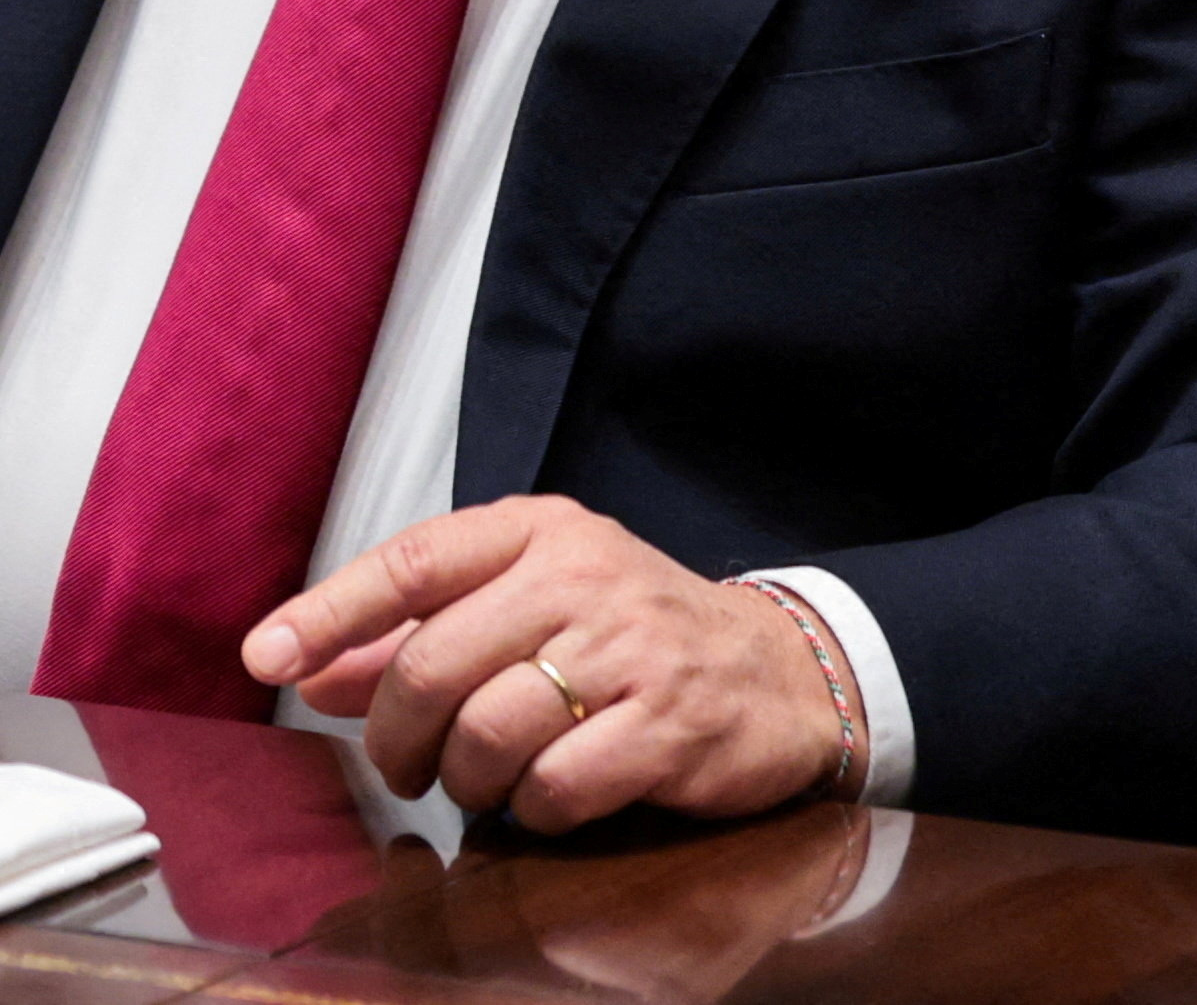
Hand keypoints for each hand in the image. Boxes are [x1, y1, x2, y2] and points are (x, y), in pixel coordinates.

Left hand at [244, 496, 853, 831]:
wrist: (778, 672)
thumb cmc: (635, 638)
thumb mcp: (533, 609)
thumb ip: (423, 634)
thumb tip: (314, 672)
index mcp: (546, 536)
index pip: (414, 563)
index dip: (329, 613)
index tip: (266, 657)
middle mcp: (588, 578)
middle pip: (432, 667)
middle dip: (398, 738)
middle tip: (408, 768)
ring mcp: (634, 649)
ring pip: (485, 734)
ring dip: (468, 781)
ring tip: (491, 781)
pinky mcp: (668, 724)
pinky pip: (553, 787)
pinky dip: (535, 810)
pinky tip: (556, 794)